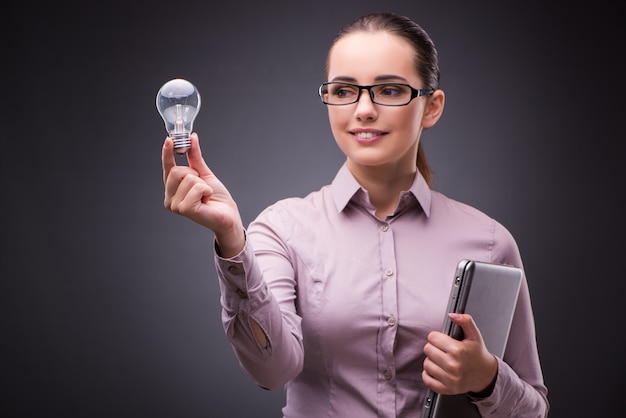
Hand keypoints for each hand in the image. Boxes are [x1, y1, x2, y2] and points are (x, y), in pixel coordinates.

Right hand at [161, 133, 244, 256]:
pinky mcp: (185, 209)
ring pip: (188, 178)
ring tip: (205, 195)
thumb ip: (195, 157)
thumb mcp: (204, 173)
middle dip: (195, 174)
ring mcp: (175, 205)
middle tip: (202, 186)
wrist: (228, 215)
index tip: (170, 139)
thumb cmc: (216, 198)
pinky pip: (196, 187)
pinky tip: (207, 200)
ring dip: (203, 184)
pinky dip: (206, 190)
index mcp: (172, 189)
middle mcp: (170, 198)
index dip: (167, 153)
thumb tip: (191, 138)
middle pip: (177, 171)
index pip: (167, 168)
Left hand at [422, 313, 497, 395]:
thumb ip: (465, 321)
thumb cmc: (478, 354)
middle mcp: (454, 365)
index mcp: (458, 350)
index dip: (436, 337)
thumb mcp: (474, 335)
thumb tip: (453, 315)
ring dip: (431, 361)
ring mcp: (450, 379)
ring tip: (441, 360)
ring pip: (426, 364)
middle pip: (427, 350)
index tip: (442, 340)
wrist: (486, 375)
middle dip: (433, 348)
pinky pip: (427, 380)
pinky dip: (429, 375)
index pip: (432, 337)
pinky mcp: (447, 389)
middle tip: (442, 350)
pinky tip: (437, 370)